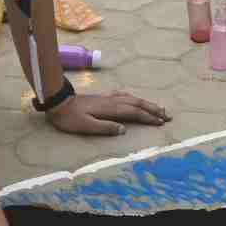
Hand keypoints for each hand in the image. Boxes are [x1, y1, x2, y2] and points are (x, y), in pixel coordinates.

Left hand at [46, 89, 168, 137]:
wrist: (58, 102)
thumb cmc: (70, 117)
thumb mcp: (86, 126)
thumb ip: (105, 127)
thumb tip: (123, 130)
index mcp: (110, 109)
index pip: (134, 113)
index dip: (148, 117)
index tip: (160, 122)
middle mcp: (112, 101)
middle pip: (137, 103)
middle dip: (153, 109)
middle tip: (167, 115)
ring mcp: (108, 97)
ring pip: (132, 98)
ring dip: (146, 103)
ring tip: (157, 108)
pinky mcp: (103, 97)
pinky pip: (124, 96)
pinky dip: (134, 98)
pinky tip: (135, 99)